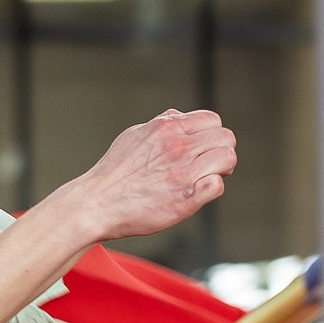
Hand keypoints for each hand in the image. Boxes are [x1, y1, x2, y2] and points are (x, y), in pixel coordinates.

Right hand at [49, 108, 237, 243]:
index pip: (212, 120)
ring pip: (228, 159)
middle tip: (208, 166)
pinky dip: (211, 190)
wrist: (96, 205)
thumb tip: (178, 117)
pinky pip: (217, 186)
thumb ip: (160, 124)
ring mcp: (184, 172)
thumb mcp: (134, 136)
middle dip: (221, 152)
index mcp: (166, 128)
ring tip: (204, 180)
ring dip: (221, 170)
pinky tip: (195, 195)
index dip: (212, 135)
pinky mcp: (186, 198)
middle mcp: (178, 146)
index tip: (203, 150)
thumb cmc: (112, 174)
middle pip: (227, 138)